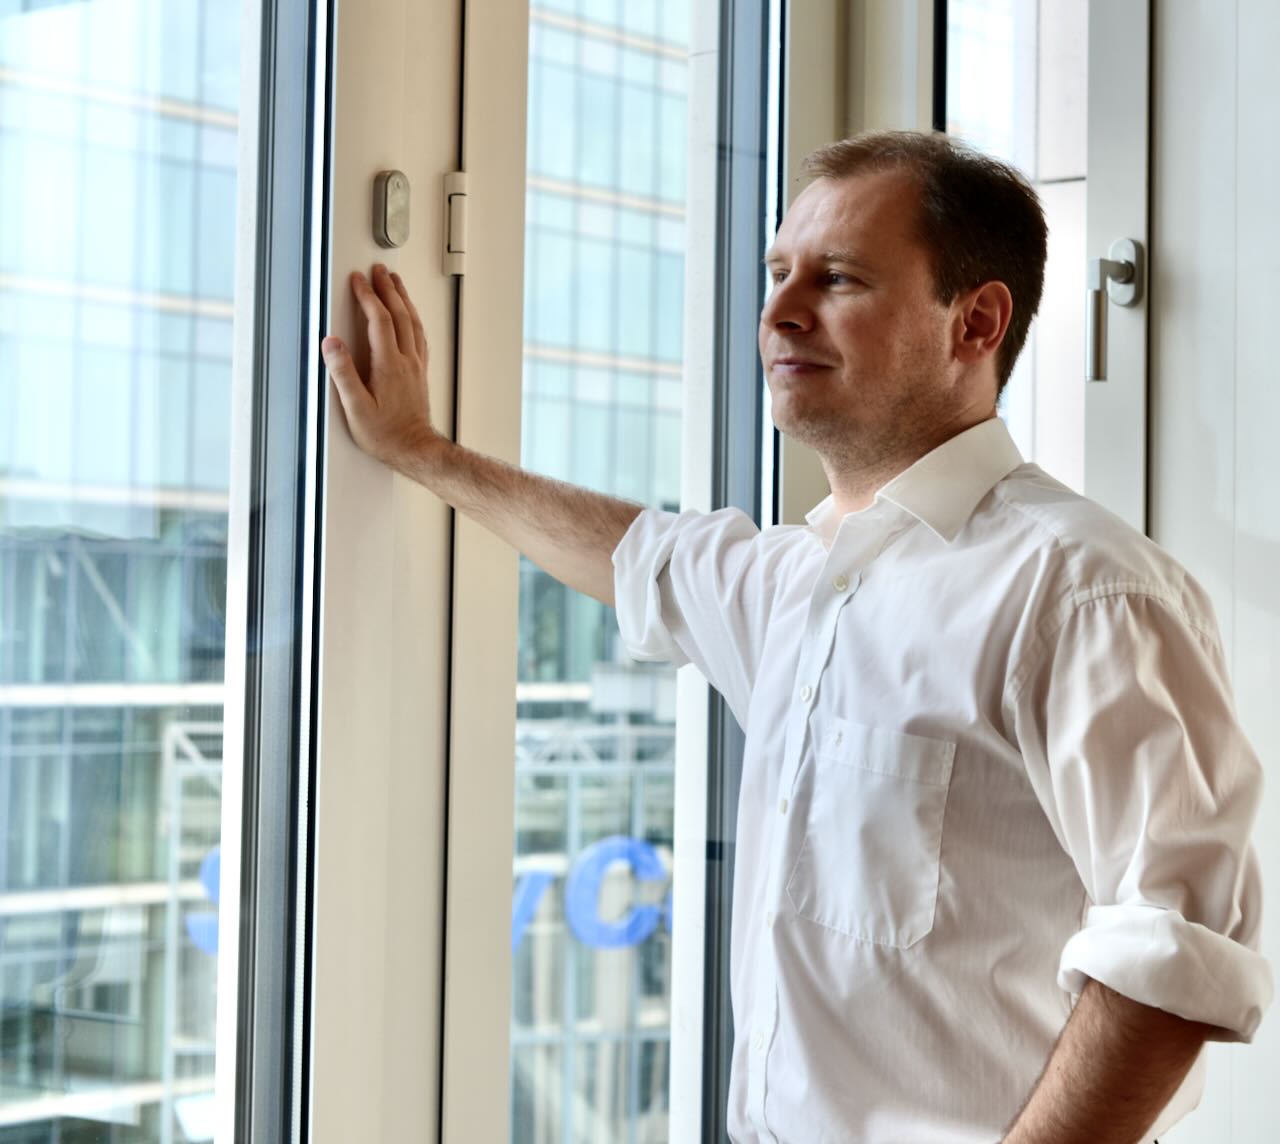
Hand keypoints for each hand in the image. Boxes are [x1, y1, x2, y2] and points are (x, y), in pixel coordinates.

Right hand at [322, 264, 438, 473]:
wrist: (415, 450)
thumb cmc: (385, 434)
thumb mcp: (356, 408)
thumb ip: (343, 374)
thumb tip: (332, 344)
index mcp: (389, 365)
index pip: (379, 320)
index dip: (368, 296)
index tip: (358, 279)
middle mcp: (407, 361)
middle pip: (400, 314)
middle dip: (387, 289)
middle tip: (378, 270)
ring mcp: (416, 366)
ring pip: (413, 322)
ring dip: (403, 299)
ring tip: (395, 282)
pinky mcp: (420, 373)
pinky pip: (419, 336)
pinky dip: (413, 318)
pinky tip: (410, 316)